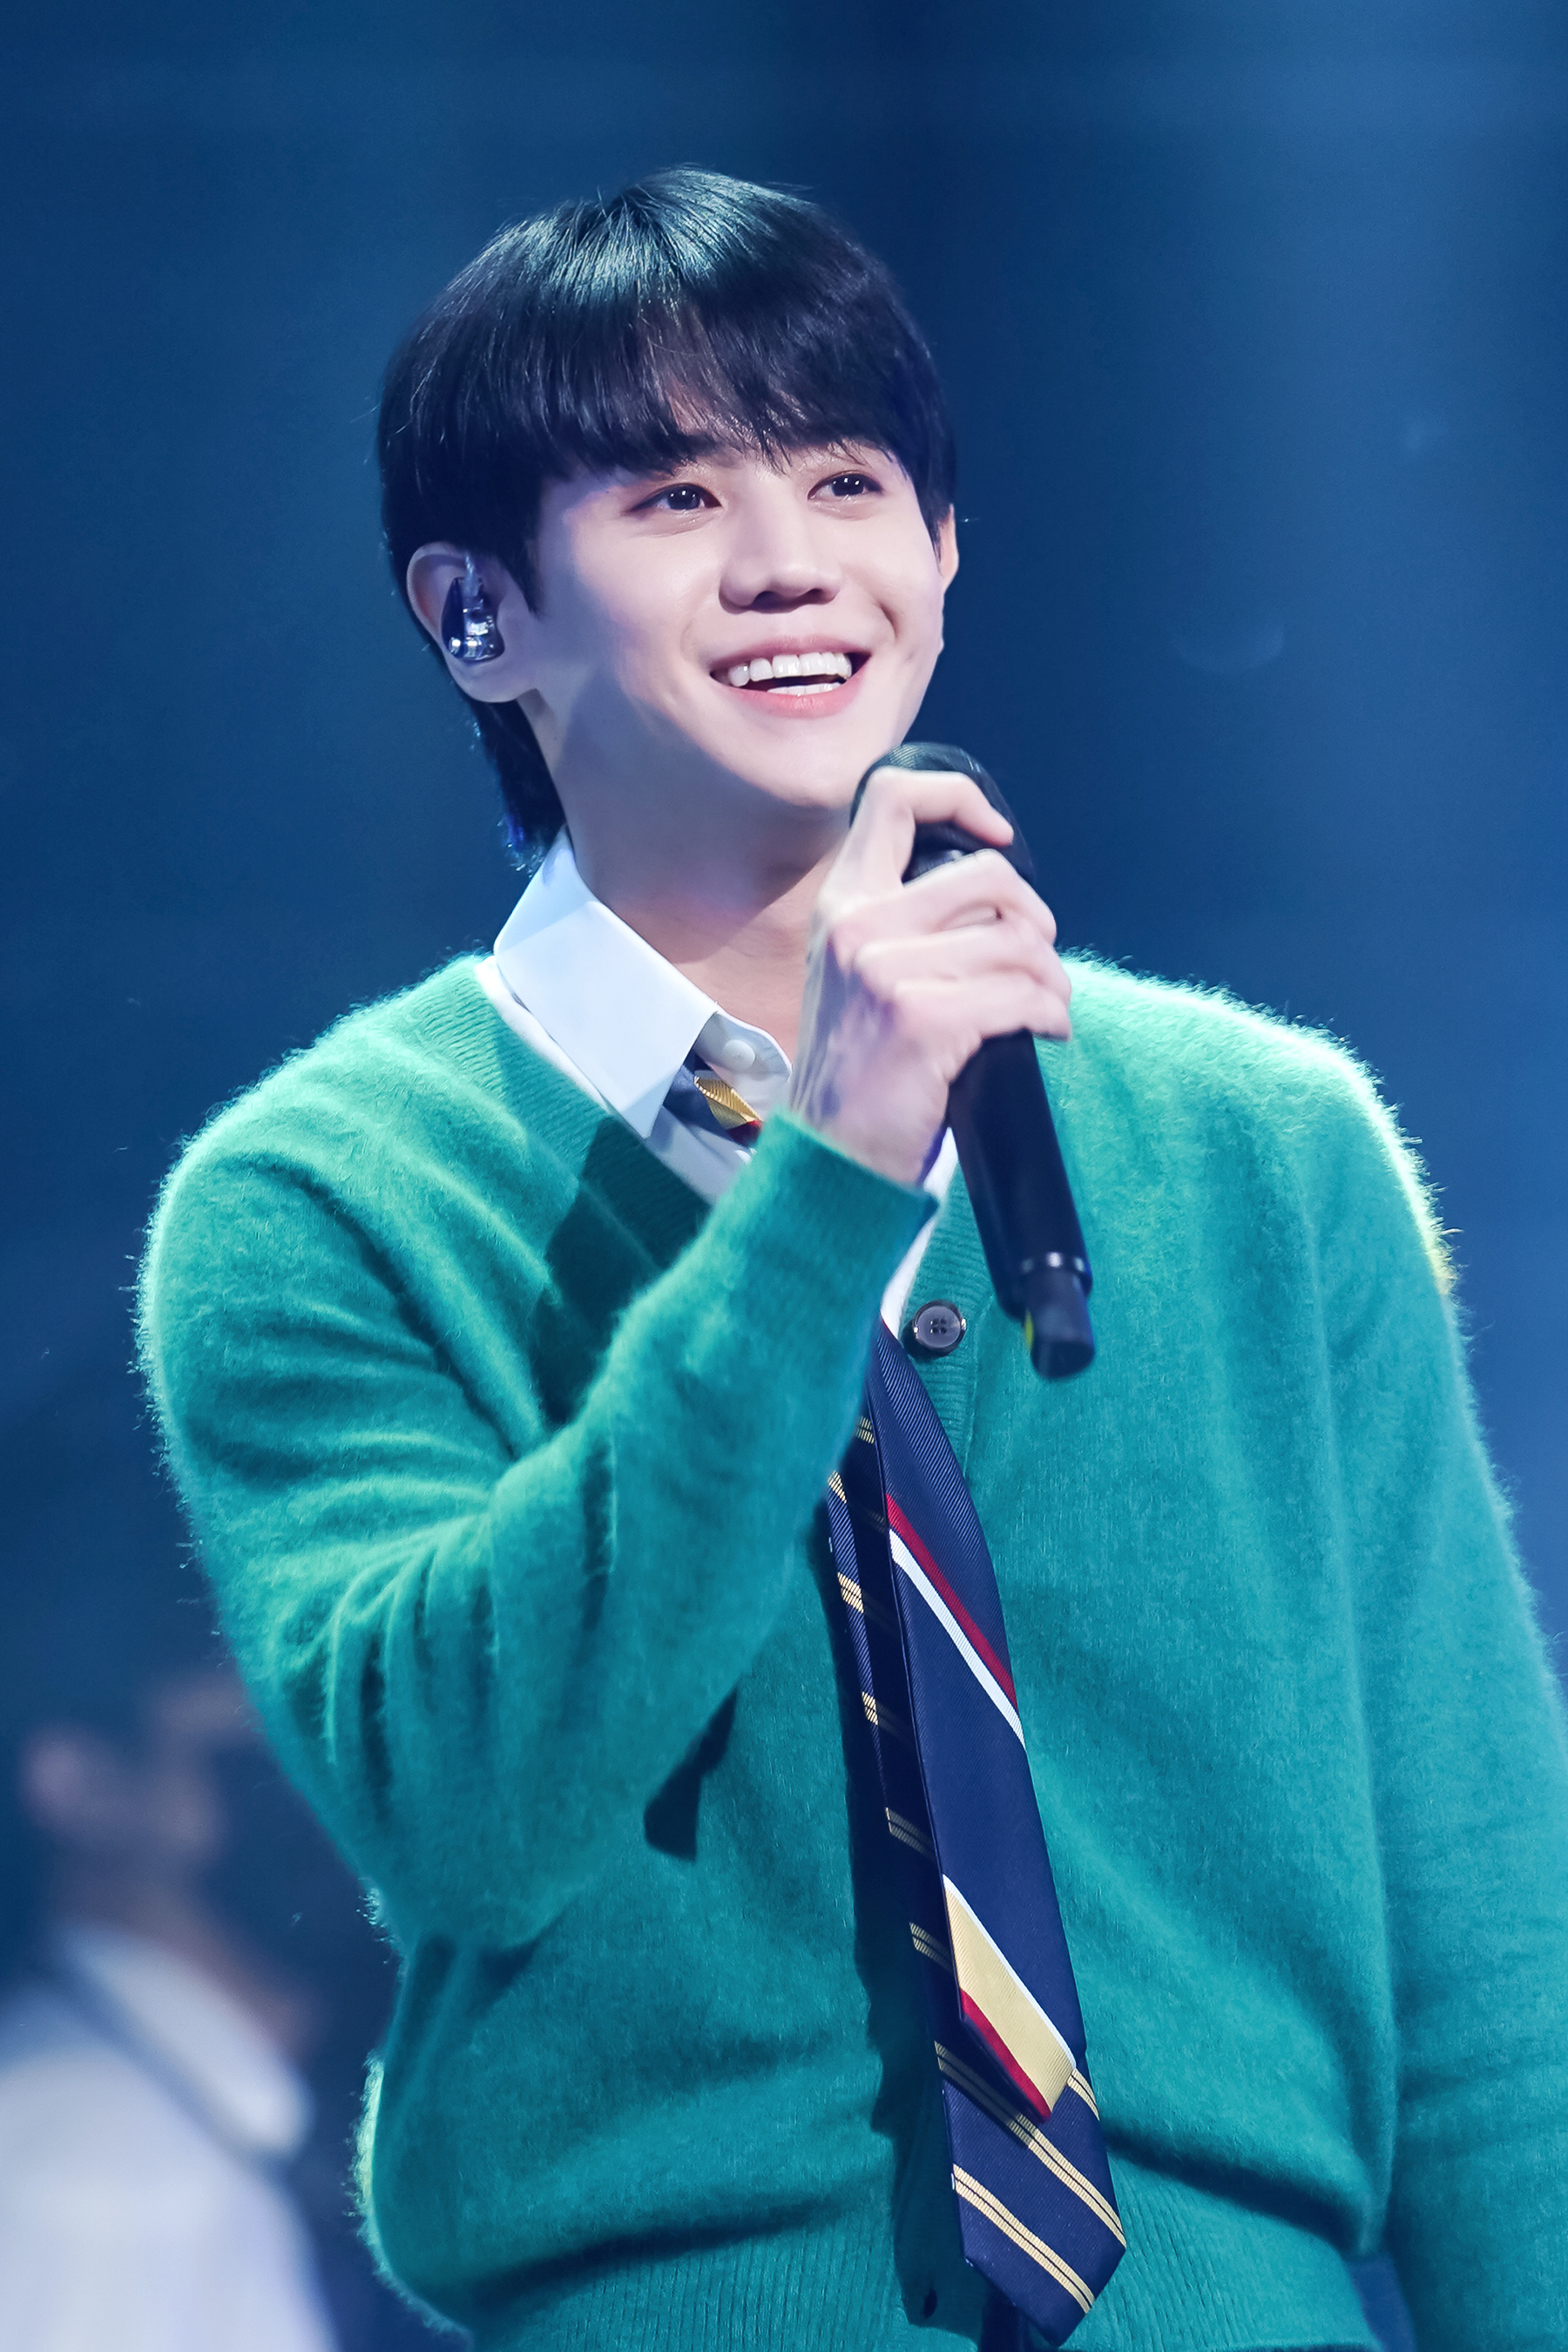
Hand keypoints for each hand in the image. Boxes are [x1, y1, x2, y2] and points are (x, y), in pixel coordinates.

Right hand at [789, 765, 1071, 1185]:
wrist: (833, 1156)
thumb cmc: (861, 1072)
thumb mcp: (855, 977)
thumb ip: (901, 924)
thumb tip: (995, 902)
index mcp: (842, 905)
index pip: (892, 798)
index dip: (959, 799)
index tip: (998, 839)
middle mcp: (858, 927)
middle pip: (988, 875)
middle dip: (1035, 919)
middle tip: (1038, 960)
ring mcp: (887, 973)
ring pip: (1018, 942)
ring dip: (1051, 979)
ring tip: (1046, 1007)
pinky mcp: (923, 1020)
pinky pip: (1023, 996)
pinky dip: (1051, 1015)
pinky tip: (1046, 1033)